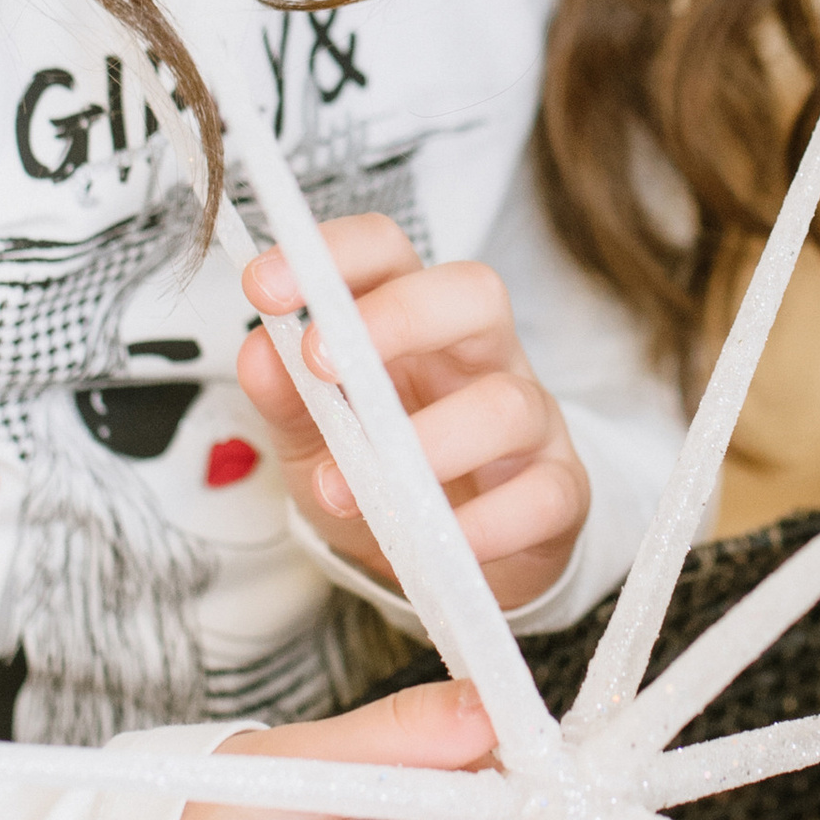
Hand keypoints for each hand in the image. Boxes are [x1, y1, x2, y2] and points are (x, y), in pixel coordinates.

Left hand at [239, 216, 589, 609]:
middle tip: (321, 362)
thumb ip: (286, 396)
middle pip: (474, 293)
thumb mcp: (313, 438)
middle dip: (398, 316)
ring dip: (426, 443)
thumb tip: (260, 353)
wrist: (442, 566)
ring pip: (507, 402)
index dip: (334, 254)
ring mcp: (531, 419)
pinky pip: (544, 494)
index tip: (265, 285)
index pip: (390, 253)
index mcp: (415, 324)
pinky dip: (486, 523)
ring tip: (351, 491)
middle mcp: (482, 356)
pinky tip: (437, 543)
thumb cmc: (382, 477)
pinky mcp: (560, 490)